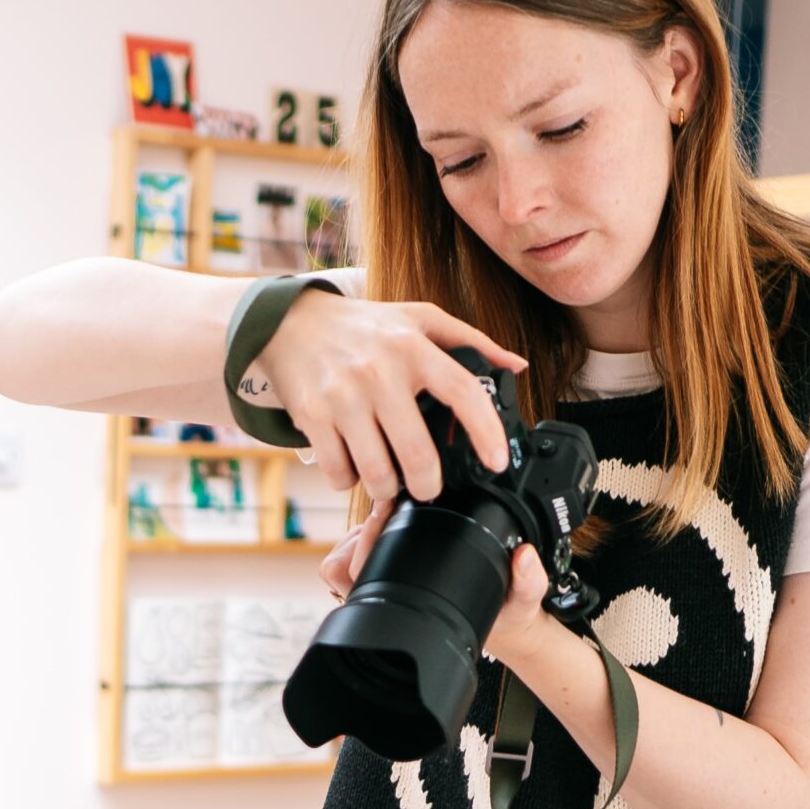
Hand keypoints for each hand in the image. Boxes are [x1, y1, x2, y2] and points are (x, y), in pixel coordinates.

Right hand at [255, 297, 525, 505]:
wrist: (292, 322)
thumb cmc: (365, 327)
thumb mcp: (419, 319)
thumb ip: (471, 341)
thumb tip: (517, 366)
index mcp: (413, 347)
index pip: (462, 393)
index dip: (486, 433)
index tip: (496, 463)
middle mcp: (379, 373)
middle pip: (417, 454)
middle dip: (428, 485)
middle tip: (427, 487)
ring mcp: (343, 397)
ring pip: (377, 474)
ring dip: (387, 488)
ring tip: (388, 479)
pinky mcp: (312, 418)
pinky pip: (339, 473)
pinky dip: (349, 481)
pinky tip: (353, 466)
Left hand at [323, 517, 555, 674]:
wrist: (501, 623)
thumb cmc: (503, 613)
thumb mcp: (522, 601)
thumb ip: (529, 582)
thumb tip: (524, 556)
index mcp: (408, 614)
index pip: (358, 578)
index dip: (364, 543)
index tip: (384, 511)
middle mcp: (386, 606)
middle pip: (339, 567)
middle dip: (359, 534)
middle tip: (386, 505)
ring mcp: (378, 593)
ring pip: (341, 561)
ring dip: (360, 535)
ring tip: (388, 512)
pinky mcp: (381, 579)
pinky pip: (354, 557)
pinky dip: (365, 536)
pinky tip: (390, 519)